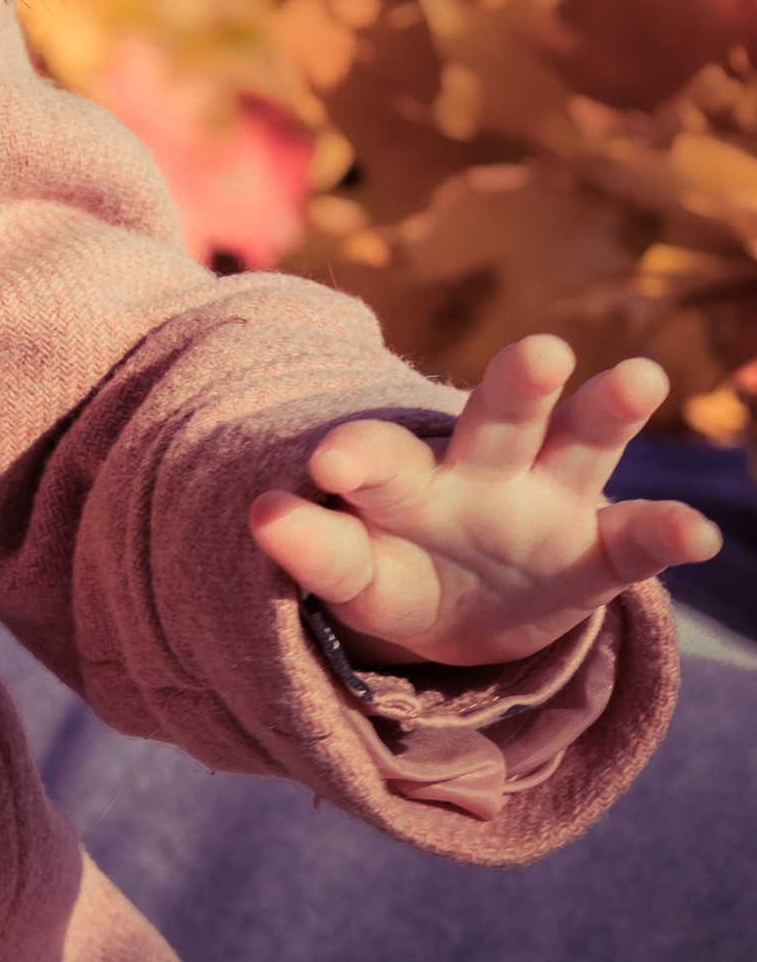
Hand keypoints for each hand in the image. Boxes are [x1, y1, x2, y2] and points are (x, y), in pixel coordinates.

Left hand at [248, 337, 720, 675]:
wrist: (454, 608)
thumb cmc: (392, 567)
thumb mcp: (351, 568)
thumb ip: (316, 546)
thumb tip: (262, 513)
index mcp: (402, 478)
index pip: (381, 460)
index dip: (356, 462)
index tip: (325, 463)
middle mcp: (480, 472)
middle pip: (497, 419)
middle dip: (517, 386)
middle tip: (537, 354)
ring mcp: (544, 502)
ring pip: (579, 443)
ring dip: (608, 410)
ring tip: (642, 378)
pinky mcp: (595, 552)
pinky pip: (635, 541)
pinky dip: (668, 533)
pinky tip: (700, 533)